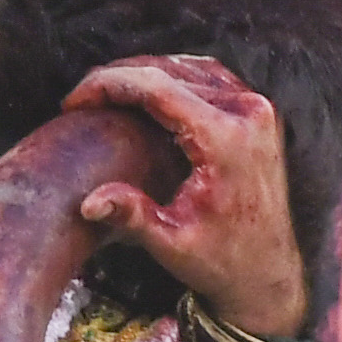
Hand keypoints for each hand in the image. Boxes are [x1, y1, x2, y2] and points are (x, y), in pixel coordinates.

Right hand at [62, 55, 306, 337]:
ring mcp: (257, 110)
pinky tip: (143, 94)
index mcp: (225, 139)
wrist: (269, 272)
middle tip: (80, 98)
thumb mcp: (171, 242)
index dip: (107, 85)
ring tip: (103, 92)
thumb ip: (132, 215)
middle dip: (118, 78)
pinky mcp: (258, 114)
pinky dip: (173, 79)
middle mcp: (247, 114)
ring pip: (188, 69)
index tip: (73, 102)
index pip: (155, 88)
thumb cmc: (220, 261)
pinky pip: (209, 79)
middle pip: (169, 72)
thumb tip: (87, 203)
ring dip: (144, 75)